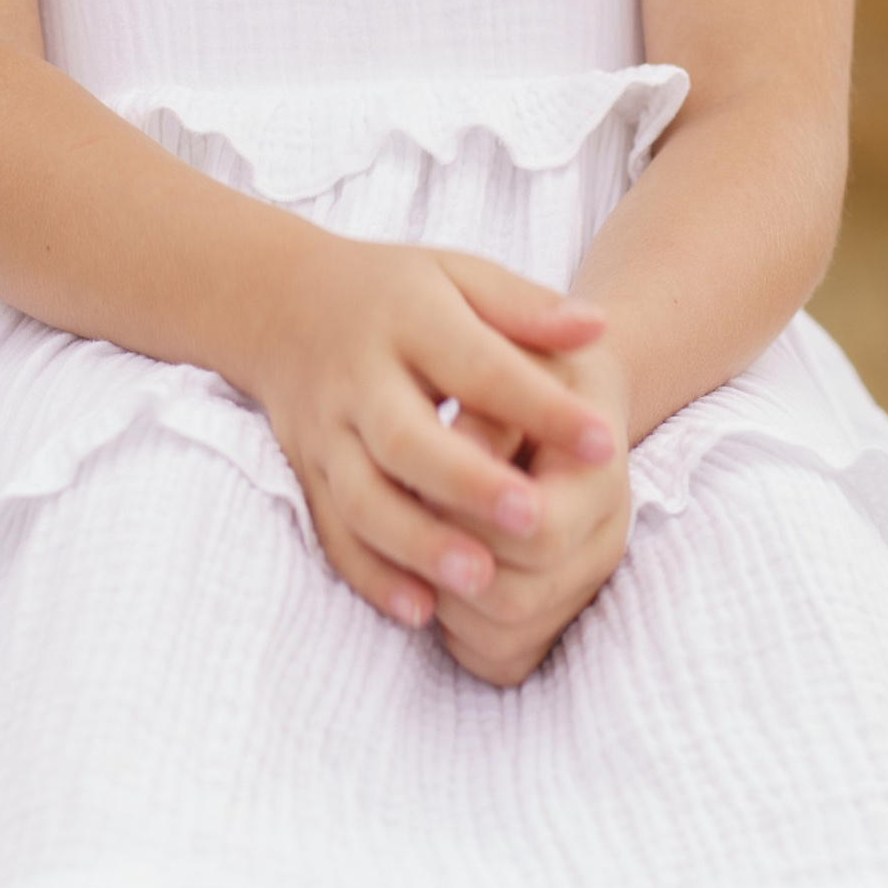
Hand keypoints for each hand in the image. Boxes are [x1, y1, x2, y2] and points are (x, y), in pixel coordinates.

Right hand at [248, 239, 616, 644]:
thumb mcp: (462, 276)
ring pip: (361, 498)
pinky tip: (420, 610)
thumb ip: (527, 307)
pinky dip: (372, 575)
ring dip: (419, 543)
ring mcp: (324, 432)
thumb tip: (598, 328)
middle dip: (469, 484)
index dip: (542, 406)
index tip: (605, 442)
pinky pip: (332, 533)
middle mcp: (358, 379)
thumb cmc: (399, 295)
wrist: (282, 304)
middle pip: (406, 439)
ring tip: (481, 580)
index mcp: (408, 319)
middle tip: (534, 519)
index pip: (479, 366)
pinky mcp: (306, 474)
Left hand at [428, 334, 632, 686]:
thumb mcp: (515, 365)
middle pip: (517, 600)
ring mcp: (582, 585)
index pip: (538, 531)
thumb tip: (456, 447)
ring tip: (418, 550)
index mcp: (597, 475)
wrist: (570, 394)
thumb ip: (490, 409)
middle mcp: (603, 541)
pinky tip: (438, 586)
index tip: (424, 480)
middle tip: (409, 520)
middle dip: (448, 566)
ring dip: (446, 605)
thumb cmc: (530, 370)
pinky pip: (503, 662)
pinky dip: (462, 637)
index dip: (472, 516)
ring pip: (505, 640)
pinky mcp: (556, 612)